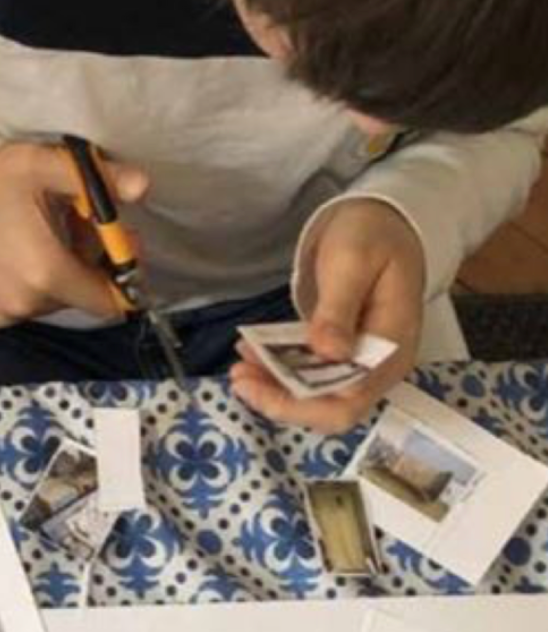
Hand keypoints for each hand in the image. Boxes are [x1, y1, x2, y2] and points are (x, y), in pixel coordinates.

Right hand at [0, 143, 148, 329]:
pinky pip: (17, 309)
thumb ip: (98, 179)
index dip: (117, 276)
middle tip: (65, 230)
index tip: (110, 250)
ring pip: (45, 303)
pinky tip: (3, 261)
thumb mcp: (43, 167)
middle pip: (76, 296)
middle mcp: (25, 304)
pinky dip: (19, 290)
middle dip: (79, 268)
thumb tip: (143, 186)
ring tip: (30, 242)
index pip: (108, 300)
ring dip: (48, 280)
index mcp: (48, 272)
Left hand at [232, 199, 423, 433]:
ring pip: (318, 397)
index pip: (349, 398)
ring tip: (239, 365)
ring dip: (275, 388)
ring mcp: (364, 363)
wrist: (383, 222)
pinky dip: (280, 371)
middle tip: (238, 376)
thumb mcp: (351, 261)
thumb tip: (330, 353)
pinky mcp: (345, 355)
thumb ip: (339, 308)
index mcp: (392, 346)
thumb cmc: (371, 236)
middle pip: (332, 409)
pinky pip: (312, 377)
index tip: (254, 383)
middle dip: (281, 400)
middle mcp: (381, 365)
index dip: (299, 403)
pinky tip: (252, 354)